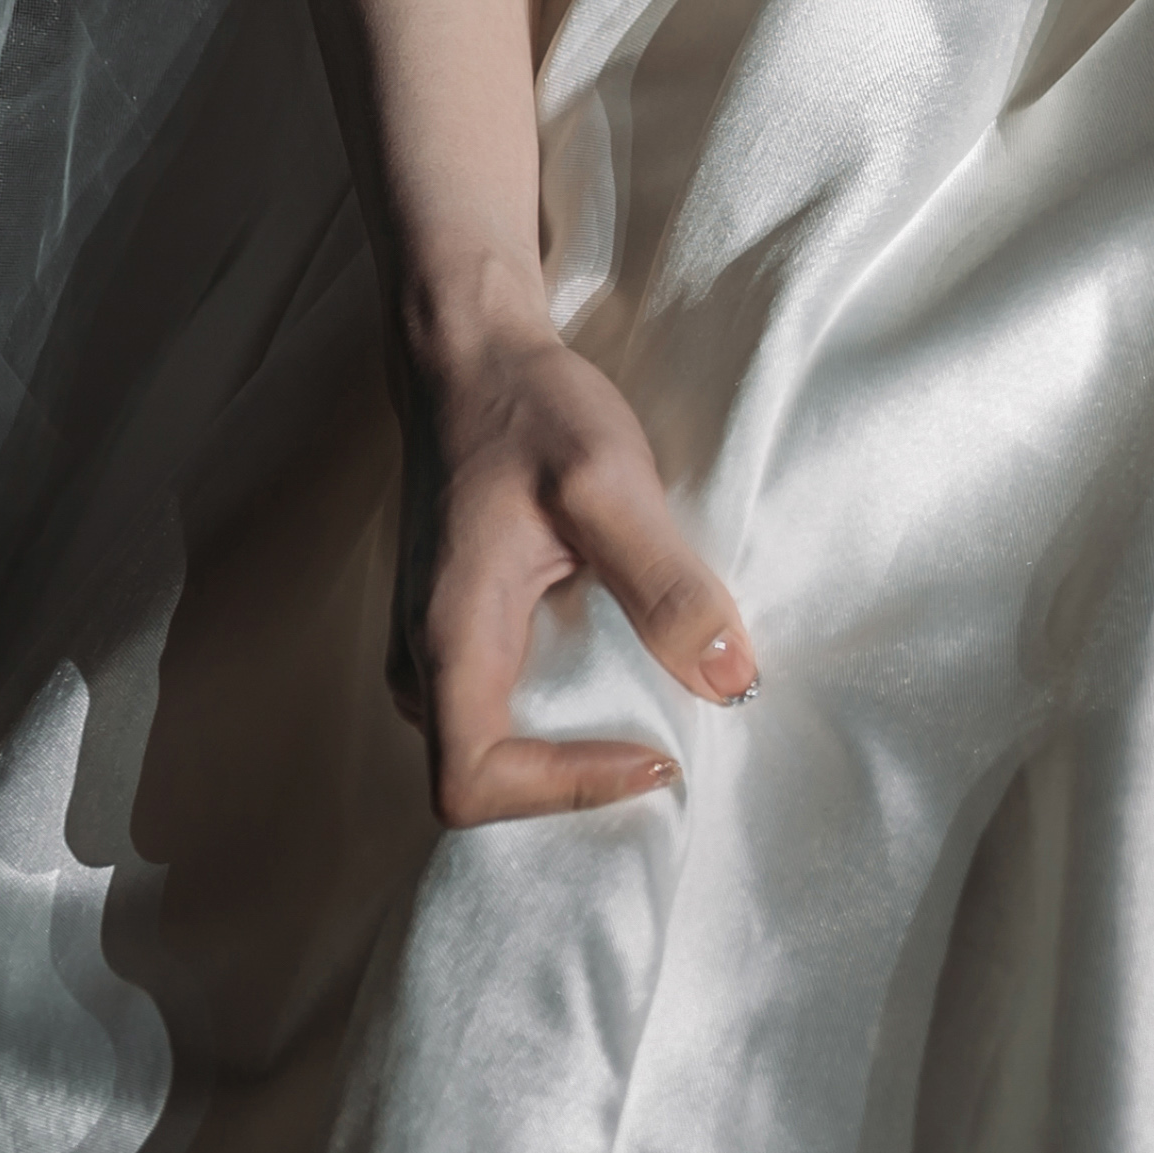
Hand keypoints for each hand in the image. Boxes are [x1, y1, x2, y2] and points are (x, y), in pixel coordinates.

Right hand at [391, 324, 752, 827]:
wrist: (474, 359)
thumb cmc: (531, 413)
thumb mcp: (611, 485)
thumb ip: (666, 584)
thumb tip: (729, 679)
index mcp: (447, 639)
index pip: (472, 782)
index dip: (565, 793)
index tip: (657, 754)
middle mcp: (423, 661)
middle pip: (483, 782)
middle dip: (579, 783)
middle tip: (676, 747)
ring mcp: (434, 650)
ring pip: (493, 749)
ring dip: (575, 752)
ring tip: (663, 718)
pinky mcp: (460, 632)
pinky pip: (503, 710)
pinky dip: (566, 716)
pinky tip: (633, 675)